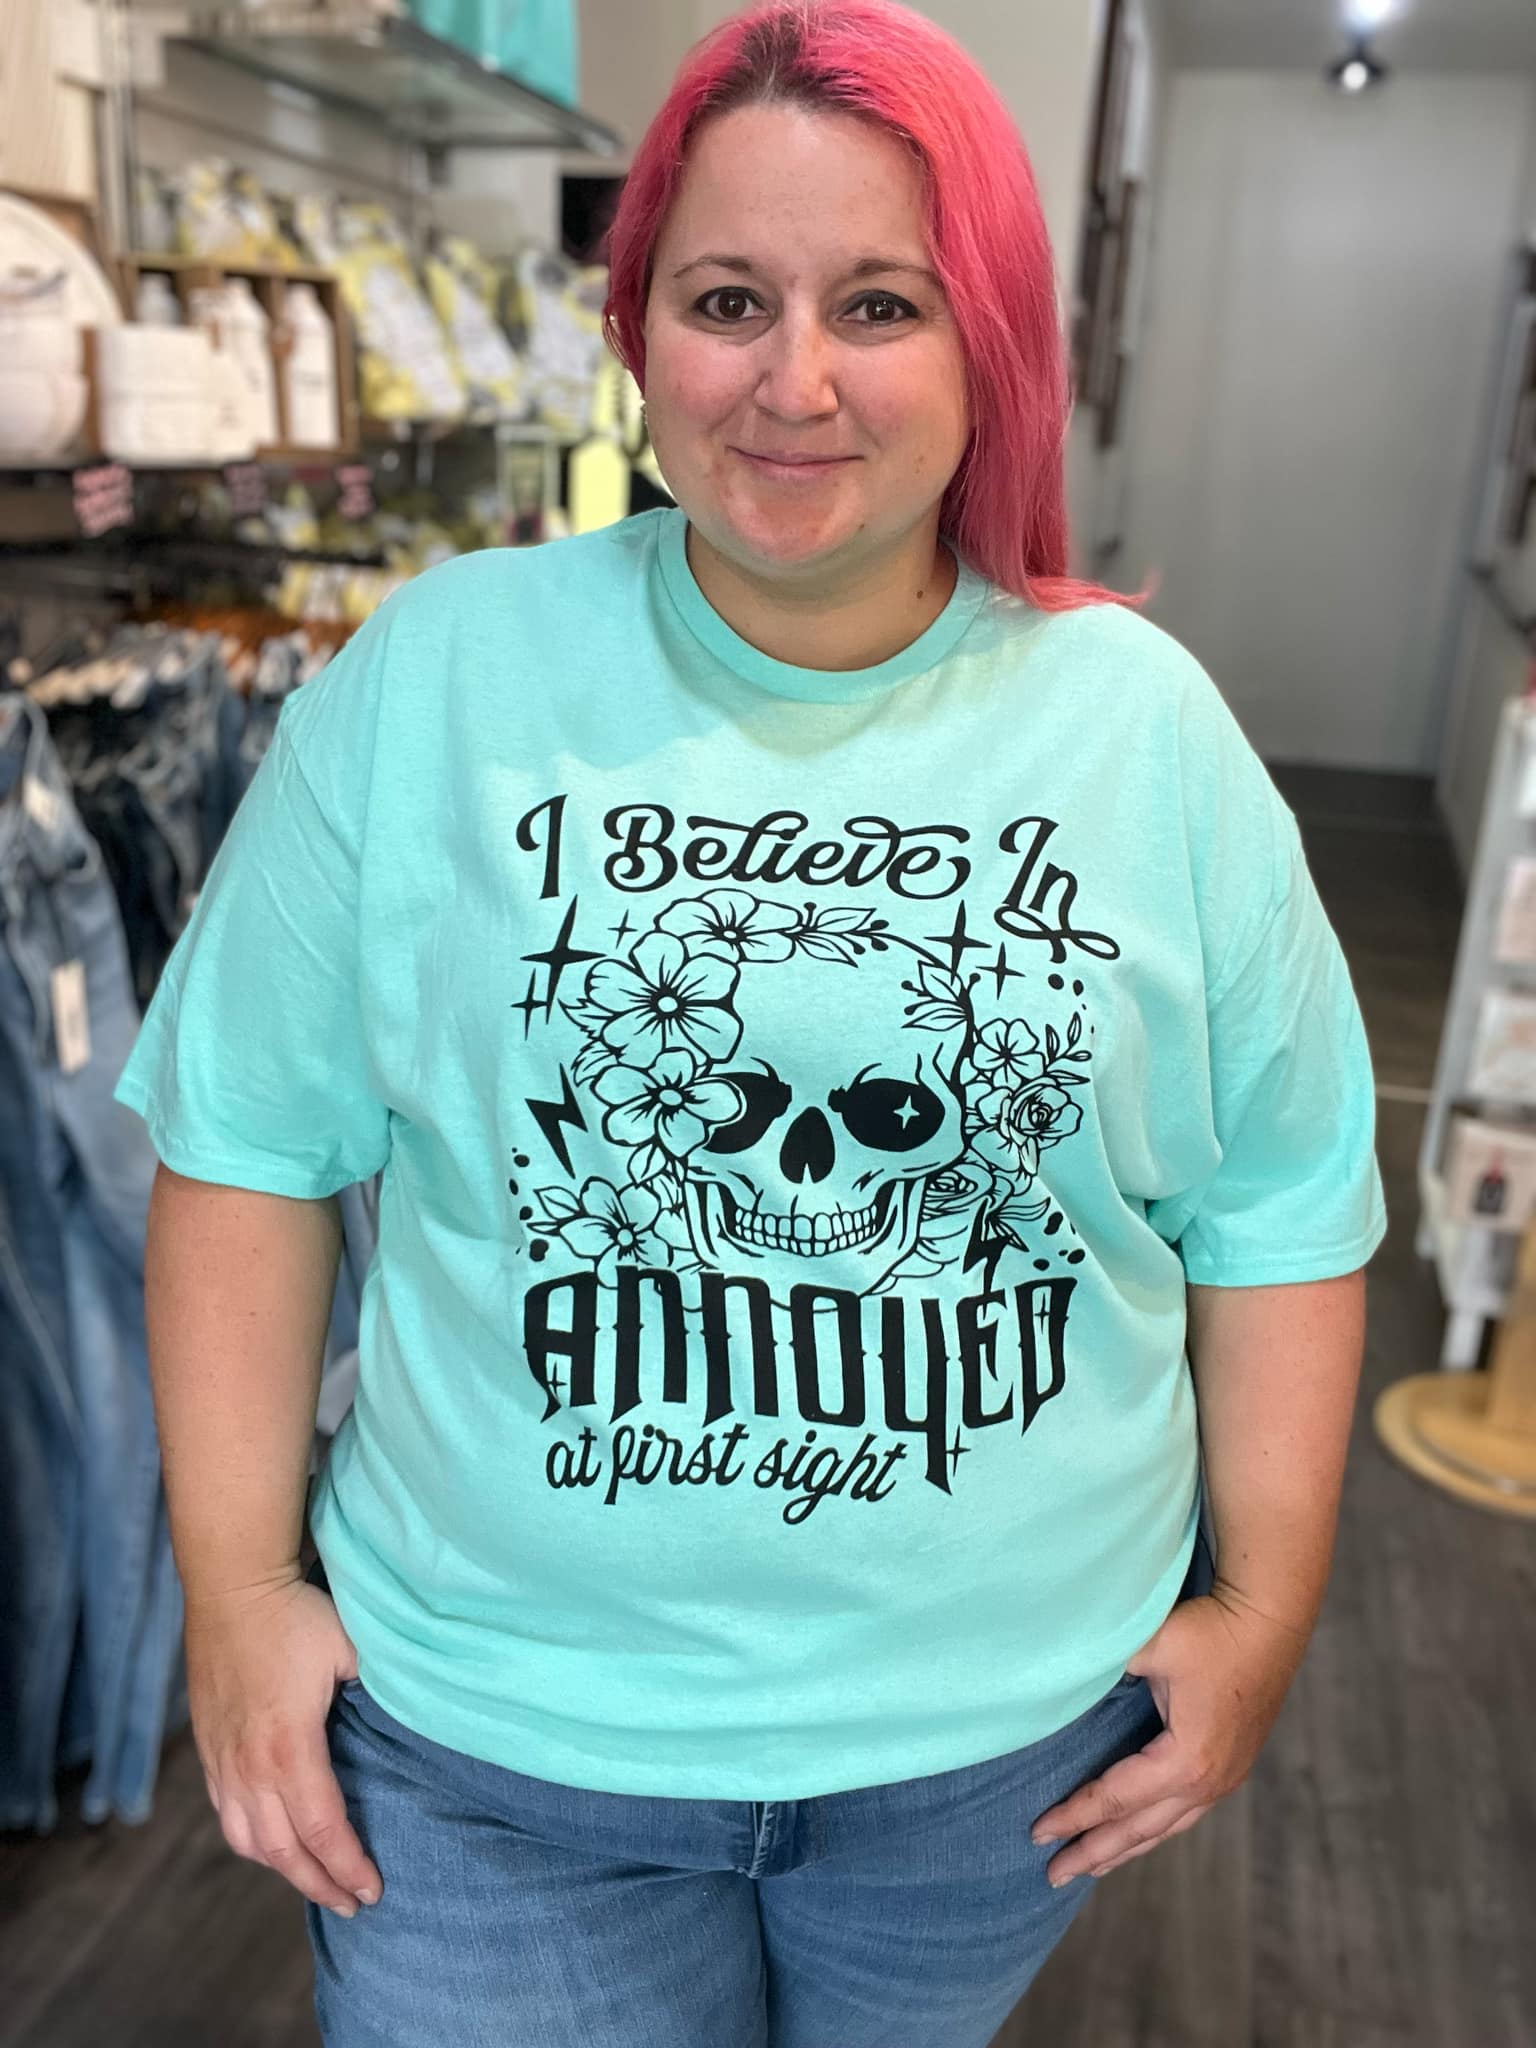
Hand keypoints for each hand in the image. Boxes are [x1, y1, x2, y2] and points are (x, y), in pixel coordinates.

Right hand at [184, 1573, 382, 1917]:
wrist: (232, 1586)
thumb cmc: (296, 1615)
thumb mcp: (350, 1650)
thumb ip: (375, 1692)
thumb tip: (403, 1720)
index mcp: (290, 1748)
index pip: (322, 1829)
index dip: (347, 1866)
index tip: (373, 1890)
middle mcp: (250, 1766)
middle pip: (282, 1851)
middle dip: (320, 1884)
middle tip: (352, 1904)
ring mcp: (223, 1760)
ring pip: (247, 1841)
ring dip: (283, 1870)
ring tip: (315, 1882)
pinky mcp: (209, 1748)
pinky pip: (226, 1814)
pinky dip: (251, 1841)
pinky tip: (271, 1843)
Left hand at [1029, 1581, 1309, 1886]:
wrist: (1268, 1620)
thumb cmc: (1208, 1631)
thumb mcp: (1149, 1646)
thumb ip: (1103, 1668)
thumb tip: (1060, 1682)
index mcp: (1184, 1761)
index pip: (1114, 1799)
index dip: (1073, 1816)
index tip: (1037, 1833)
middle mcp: (1207, 1783)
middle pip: (1139, 1829)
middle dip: (1094, 1853)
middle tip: (1053, 1874)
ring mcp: (1224, 1778)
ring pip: (1165, 1828)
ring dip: (1125, 1848)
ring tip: (1092, 1866)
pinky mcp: (1232, 1766)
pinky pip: (1185, 1813)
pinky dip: (1154, 1828)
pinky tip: (1140, 1832)